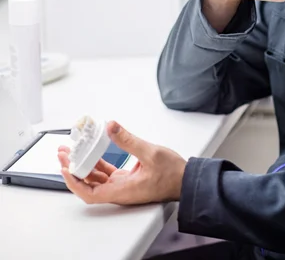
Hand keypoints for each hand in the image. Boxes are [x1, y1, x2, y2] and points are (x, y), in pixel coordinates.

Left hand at [58, 121, 186, 204]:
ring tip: (73, 151)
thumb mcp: (150, 152)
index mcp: (123, 190)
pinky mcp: (128, 180)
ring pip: (97, 179)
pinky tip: (93, 152)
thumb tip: (111, 126)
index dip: (74, 182)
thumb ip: (129, 139)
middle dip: (74, 169)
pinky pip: (107, 174)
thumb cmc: (172, 173)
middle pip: (89, 184)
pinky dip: (97, 164)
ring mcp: (124, 186)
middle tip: (63, 154)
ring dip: (84, 165)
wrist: (186, 180)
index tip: (65, 168)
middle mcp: (120, 191)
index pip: (90, 193)